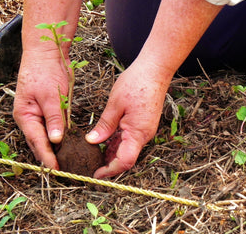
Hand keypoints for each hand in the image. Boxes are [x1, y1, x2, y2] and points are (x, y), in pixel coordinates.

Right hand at [13, 50, 68, 168]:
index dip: (47, 157)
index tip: (56, 170)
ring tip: (67, 162)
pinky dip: (59, 137)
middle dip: (50, 157)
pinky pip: (53, 128)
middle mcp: (30, 118)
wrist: (46, 54)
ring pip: (46, 137)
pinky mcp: (48, 111)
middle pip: (39, 142)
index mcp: (25, 116)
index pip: (37, 141)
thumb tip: (55, 141)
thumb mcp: (51, 97)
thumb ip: (54, 119)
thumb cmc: (45, 72)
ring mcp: (38, 115)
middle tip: (64, 170)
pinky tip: (68, 145)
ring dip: (55, 149)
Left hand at [86, 61, 170, 177]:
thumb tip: (92, 141)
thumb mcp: (115, 104)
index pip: (124, 161)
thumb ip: (105, 125)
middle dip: (108, 164)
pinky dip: (116, 144)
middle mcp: (144, 135)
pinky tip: (104, 141)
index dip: (109, 170)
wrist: (155, 70)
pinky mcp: (143, 125)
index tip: (95, 175)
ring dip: (111, 154)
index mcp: (138, 132)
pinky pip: (129, 140)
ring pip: (127, 149)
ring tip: (93, 154)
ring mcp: (144, 130)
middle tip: (89, 164)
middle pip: (125, 158)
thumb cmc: (136, 83)